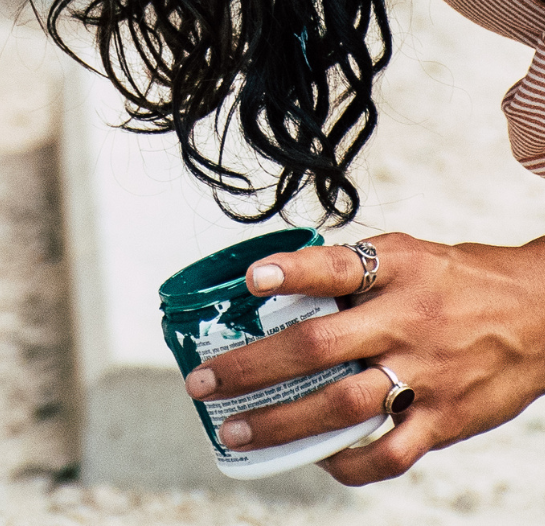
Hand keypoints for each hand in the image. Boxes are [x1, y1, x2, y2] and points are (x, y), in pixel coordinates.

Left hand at [185, 233, 544, 484]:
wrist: (540, 313)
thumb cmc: (459, 280)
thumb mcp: (407, 252)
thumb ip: (352, 267)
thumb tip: (281, 277)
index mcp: (395, 270)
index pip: (335, 266)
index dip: (291, 272)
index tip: (250, 279)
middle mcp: (405, 321)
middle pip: (318, 346)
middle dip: (253, 367)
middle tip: (205, 381)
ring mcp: (425, 374)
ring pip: (343, 405)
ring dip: (283, 422)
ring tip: (238, 430)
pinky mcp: (445, 419)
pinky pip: (390, 452)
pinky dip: (349, 462)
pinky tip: (317, 460)